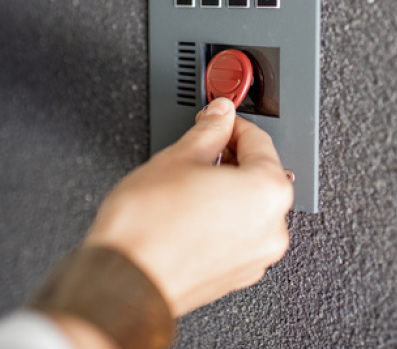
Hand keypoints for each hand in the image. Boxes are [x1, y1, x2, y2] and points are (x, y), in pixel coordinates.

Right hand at [84, 97, 293, 316]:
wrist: (124, 281)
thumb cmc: (148, 227)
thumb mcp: (179, 157)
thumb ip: (208, 130)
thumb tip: (219, 116)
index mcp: (268, 193)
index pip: (259, 141)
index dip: (232, 124)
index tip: (217, 119)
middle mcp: (272, 228)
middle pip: (259, 176)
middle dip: (231, 158)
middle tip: (202, 147)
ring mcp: (256, 257)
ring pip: (248, 208)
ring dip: (226, 189)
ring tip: (190, 182)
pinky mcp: (236, 276)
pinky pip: (237, 236)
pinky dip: (221, 219)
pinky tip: (191, 211)